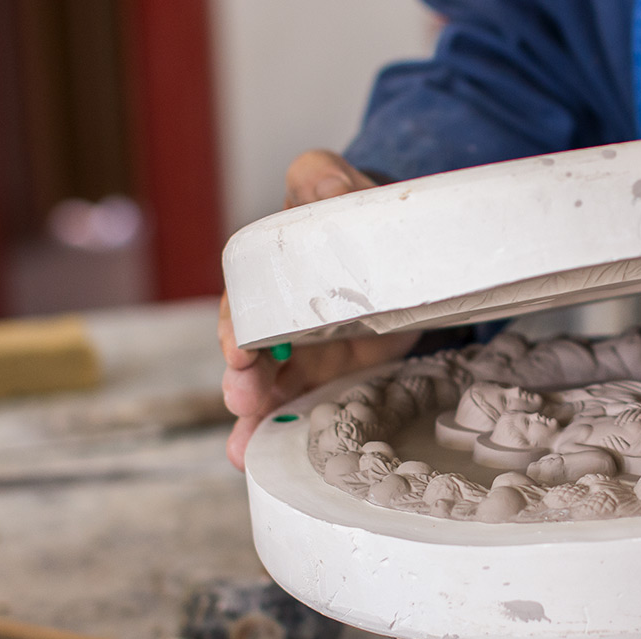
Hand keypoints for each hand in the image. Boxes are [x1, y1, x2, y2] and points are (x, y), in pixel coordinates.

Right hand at [220, 150, 418, 469]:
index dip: (237, 325)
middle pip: (250, 355)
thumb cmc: (356, 208)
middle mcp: (277, 316)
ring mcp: (304, 349)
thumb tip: (324, 187)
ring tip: (246, 445)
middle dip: (243, 380)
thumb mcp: (336, 184)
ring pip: (270, 389)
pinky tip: (262, 458)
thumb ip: (322, 178)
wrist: (403, 239)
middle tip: (243, 399)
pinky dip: (283, 431)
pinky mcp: (335, 373)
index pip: (244, 301)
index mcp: (269, 274)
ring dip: (256, 416)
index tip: (238, 348)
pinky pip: (306, 405)